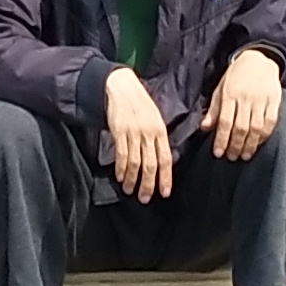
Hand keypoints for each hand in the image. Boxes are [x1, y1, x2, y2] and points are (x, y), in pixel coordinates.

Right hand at [101, 66, 174, 202]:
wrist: (121, 87)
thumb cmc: (139, 103)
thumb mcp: (155, 118)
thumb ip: (158, 138)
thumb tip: (162, 160)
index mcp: (160, 130)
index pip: (166, 158)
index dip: (166, 177)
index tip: (164, 192)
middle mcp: (149, 133)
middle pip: (151, 164)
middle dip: (148, 184)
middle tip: (145, 198)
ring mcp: (134, 132)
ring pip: (135, 163)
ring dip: (132, 179)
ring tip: (130, 190)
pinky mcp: (119, 131)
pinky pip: (121, 154)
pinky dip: (120, 168)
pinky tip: (120, 177)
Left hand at [207, 46, 283, 160]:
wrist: (258, 59)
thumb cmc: (235, 77)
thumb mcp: (220, 89)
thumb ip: (214, 110)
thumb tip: (205, 128)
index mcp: (230, 94)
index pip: (225, 121)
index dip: (222, 139)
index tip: (218, 153)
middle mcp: (246, 98)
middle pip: (241, 127)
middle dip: (235, 146)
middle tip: (232, 158)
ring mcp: (261, 99)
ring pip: (256, 127)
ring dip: (250, 145)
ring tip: (245, 156)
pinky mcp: (274, 100)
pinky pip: (271, 122)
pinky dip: (264, 135)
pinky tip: (258, 143)